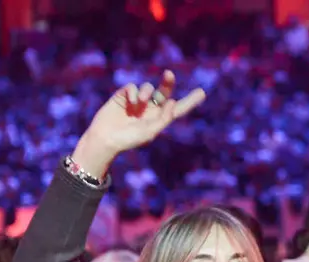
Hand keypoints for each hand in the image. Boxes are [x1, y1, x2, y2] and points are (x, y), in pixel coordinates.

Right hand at [73, 71, 205, 176]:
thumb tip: (173, 101)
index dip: (190, 101)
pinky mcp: (124, 96)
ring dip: (146, 92)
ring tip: (141, 101)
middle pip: (164, 91)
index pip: (178, 108)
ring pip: (148, 88)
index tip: (202, 92)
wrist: (105, 138)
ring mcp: (138, 101)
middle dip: (168, 82)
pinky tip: (131, 102)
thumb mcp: (150, 132)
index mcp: (160, 119)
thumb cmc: (129, 139)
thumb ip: (164, 118)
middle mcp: (151, 108)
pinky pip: (132, 87)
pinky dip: (133, 93)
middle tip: (169, 74)